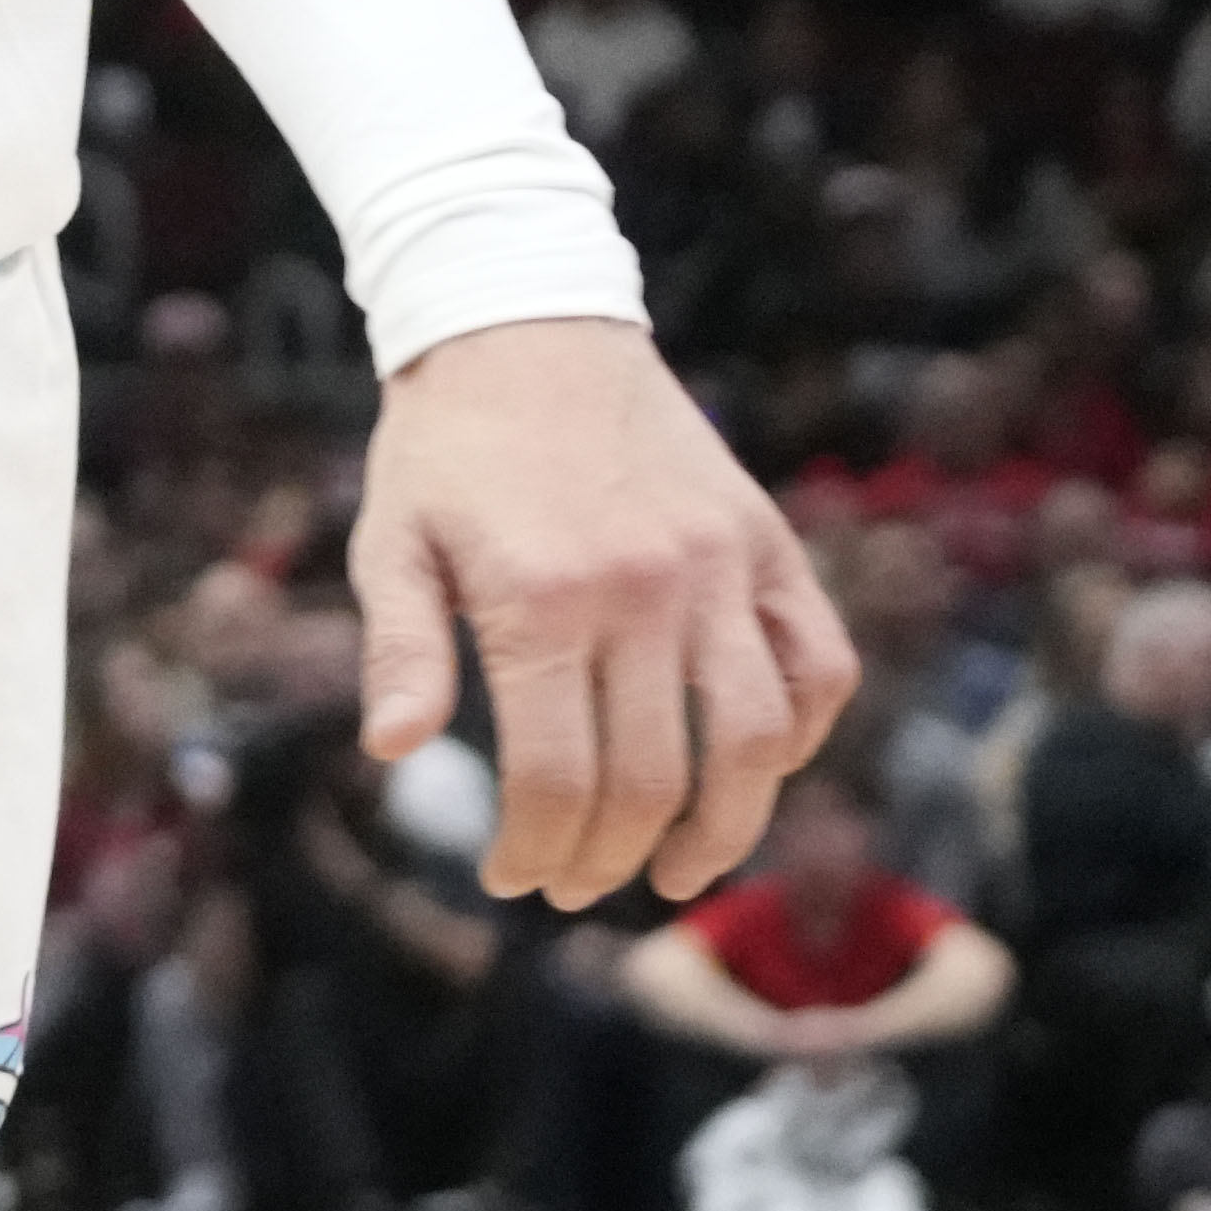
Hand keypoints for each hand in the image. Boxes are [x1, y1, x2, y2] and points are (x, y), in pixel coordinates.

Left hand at [350, 315, 846, 905]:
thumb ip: (402, 648)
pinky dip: (800, 737)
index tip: (509, 880)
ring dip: (724, 832)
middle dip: (610, 859)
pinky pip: (820, 667)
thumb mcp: (389, 539)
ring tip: (676, 873)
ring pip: (757, 743)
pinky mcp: (769, 545)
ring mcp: (720, 568)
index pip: (557, 779)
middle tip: (573, 887)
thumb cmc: (445, 448)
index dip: (536, 850)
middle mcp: (643, 589)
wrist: (526, 323)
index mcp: (540, 599)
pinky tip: (754, 776)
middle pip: (653, 780)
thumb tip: (392, 751)